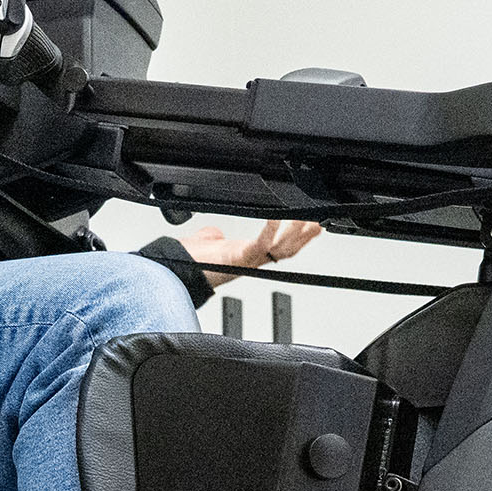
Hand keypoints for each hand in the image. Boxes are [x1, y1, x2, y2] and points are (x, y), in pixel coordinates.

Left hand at [178, 218, 320, 285]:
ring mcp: (247, 261)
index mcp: (246, 256)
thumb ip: (216, 237)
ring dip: (295, 234)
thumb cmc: (189, 262)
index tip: (311, 226)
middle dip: (305, 236)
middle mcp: (250, 261)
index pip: (279, 247)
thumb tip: (215, 233)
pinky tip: (275, 217)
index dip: (297, 239)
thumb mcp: (209, 244)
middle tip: (317, 222)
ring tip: (304, 219)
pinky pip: (260, 244)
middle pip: (287, 250)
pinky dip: (269, 230)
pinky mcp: (239, 258)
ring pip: (280, 249)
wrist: (174, 273)